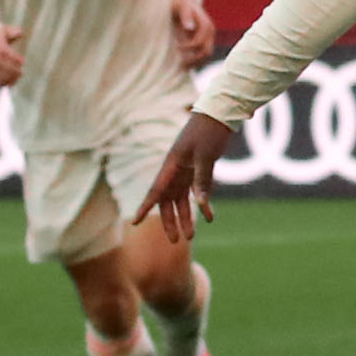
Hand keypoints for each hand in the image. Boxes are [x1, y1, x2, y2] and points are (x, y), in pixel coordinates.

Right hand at [0, 25, 26, 86]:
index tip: (22, 61)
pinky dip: (1, 82)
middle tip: (21, 72)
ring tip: (17, 77)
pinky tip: (10, 83)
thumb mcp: (4, 30)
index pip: (3, 51)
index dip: (13, 57)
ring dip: (7, 76)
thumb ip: (12, 31)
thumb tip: (20, 33)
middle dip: (11, 69)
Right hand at [137, 112, 236, 243]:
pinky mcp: (198, 170)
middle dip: (170, 221)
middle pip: (167, 201)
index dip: (145, 207)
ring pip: (181, 199)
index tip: (135, 222)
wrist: (220, 115)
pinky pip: (197, 192)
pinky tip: (210, 218)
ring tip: (190, 236)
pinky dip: (203, 205)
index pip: (155, 191)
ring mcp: (187, 171)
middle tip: (175, 241)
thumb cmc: (209, 132)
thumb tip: (201, 205)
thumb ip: (203, 181)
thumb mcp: (206, 157)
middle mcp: (175, 171)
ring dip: (185, 217)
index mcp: (171, 166)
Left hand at [169, 0, 215, 63]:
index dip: (188, 48)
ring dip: (195, 62)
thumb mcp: (182, 8)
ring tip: (182, 67)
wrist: (185, 3)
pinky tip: (185, 65)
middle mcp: (210, 32)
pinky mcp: (206, 41)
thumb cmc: (181, 5)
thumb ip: (186, 16)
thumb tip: (189, 28)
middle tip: (180, 64)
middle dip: (194, 59)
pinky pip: (203, 55)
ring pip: (206, 56)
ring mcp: (209, 37)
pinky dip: (196, 61)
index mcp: (206, 25)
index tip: (176, 48)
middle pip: (206, 51)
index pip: (199, 42)